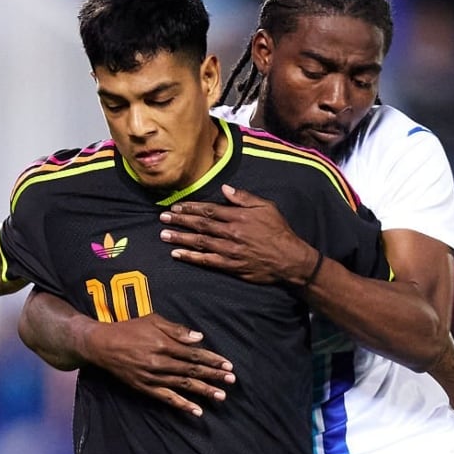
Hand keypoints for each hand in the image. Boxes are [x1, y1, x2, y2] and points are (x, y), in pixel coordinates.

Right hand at [82, 313, 234, 416]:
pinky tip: (196, 411)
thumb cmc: (129, 329)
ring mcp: (152, 377)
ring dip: (203, 391)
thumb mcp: (153, 320)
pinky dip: (182, 405)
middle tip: (231, 381)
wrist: (101, 345)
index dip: (212, 360)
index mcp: (164, 344)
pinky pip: (167, 398)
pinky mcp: (145, 388)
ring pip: (183, 386)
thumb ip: (176, 330)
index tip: (228, 365)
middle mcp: (160, 362)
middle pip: (192, 371)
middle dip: (213, 376)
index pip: (194, 354)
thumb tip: (199, 338)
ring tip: (221, 396)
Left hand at [159, 184, 318, 284]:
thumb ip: (244, 197)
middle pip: (200, 224)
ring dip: (180, 237)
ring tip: (164, 234)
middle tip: (163, 217)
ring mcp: (230, 250)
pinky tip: (177, 254)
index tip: (176, 206)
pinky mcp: (231, 265)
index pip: (209, 209)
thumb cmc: (279, 231)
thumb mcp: (267, 207)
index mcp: (238, 216)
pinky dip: (190, 257)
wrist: (290, 259)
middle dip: (180, 220)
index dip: (190, 207)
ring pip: (200, 242)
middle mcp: (231, 232)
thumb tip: (225, 188)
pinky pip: (207, 260)